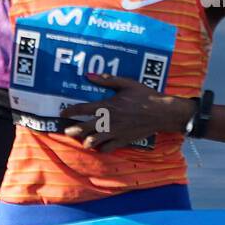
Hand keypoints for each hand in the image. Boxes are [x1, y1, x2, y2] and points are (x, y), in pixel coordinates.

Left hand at [60, 74, 193, 152]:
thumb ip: (107, 79)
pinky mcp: (123, 141)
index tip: (63, 113)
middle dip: (72, 130)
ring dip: (85, 141)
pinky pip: (107, 149)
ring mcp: (115, 133)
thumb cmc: (145, 95)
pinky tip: (100, 145)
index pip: (82, 109)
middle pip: (84, 128)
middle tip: (68, 130)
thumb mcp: (127, 83)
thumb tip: (88, 75)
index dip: (70, 111)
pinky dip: (101, 148)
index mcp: (108, 106)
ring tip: (83, 139)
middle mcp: (108, 121)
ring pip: (93, 142)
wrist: (161, 112)